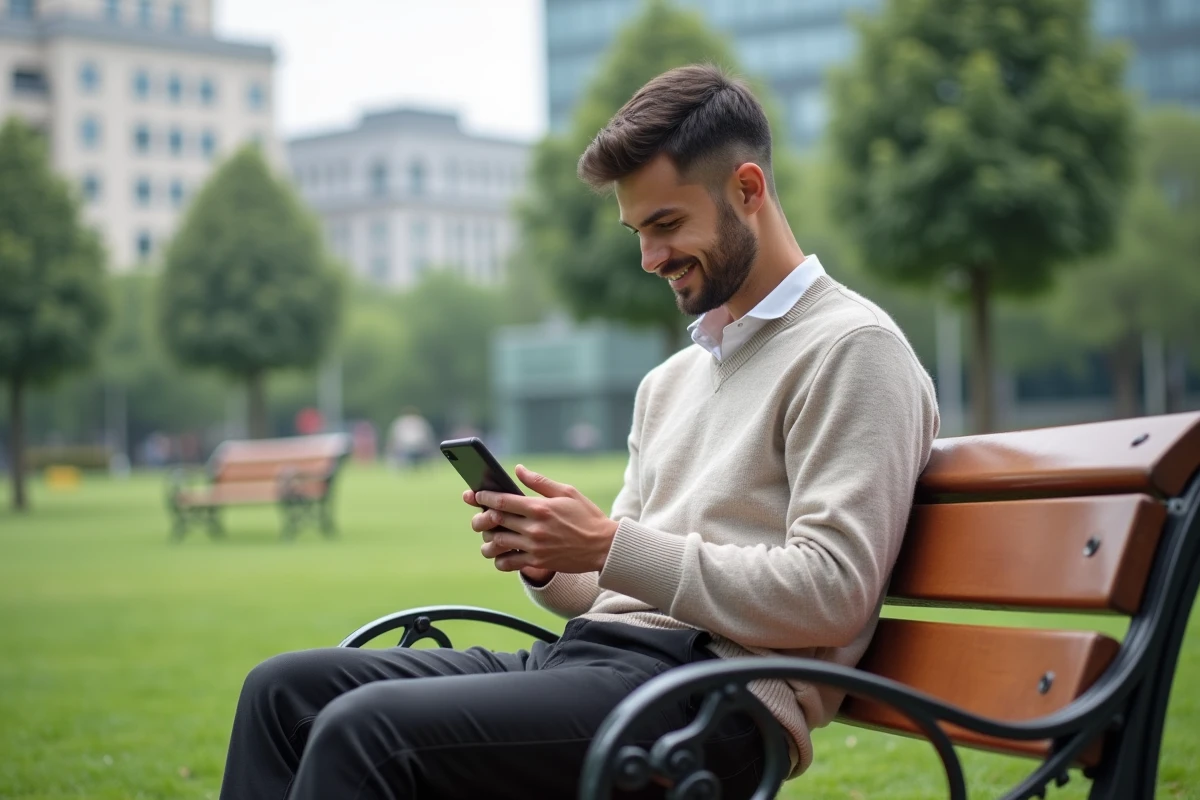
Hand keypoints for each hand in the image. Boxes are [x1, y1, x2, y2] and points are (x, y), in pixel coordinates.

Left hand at [468, 465, 617, 574]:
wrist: (603, 546)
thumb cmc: (586, 516)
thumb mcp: (567, 492)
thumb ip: (539, 481)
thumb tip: (518, 470)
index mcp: (540, 507)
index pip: (502, 501)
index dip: (484, 497)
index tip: (476, 495)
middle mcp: (534, 528)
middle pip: (495, 521)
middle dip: (481, 516)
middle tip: (478, 515)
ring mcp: (534, 547)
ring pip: (498, 543)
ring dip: (488, 539)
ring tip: (488, 536)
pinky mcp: (537, 562)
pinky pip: (508, 563)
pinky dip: (499, 559)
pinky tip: (500, 553)